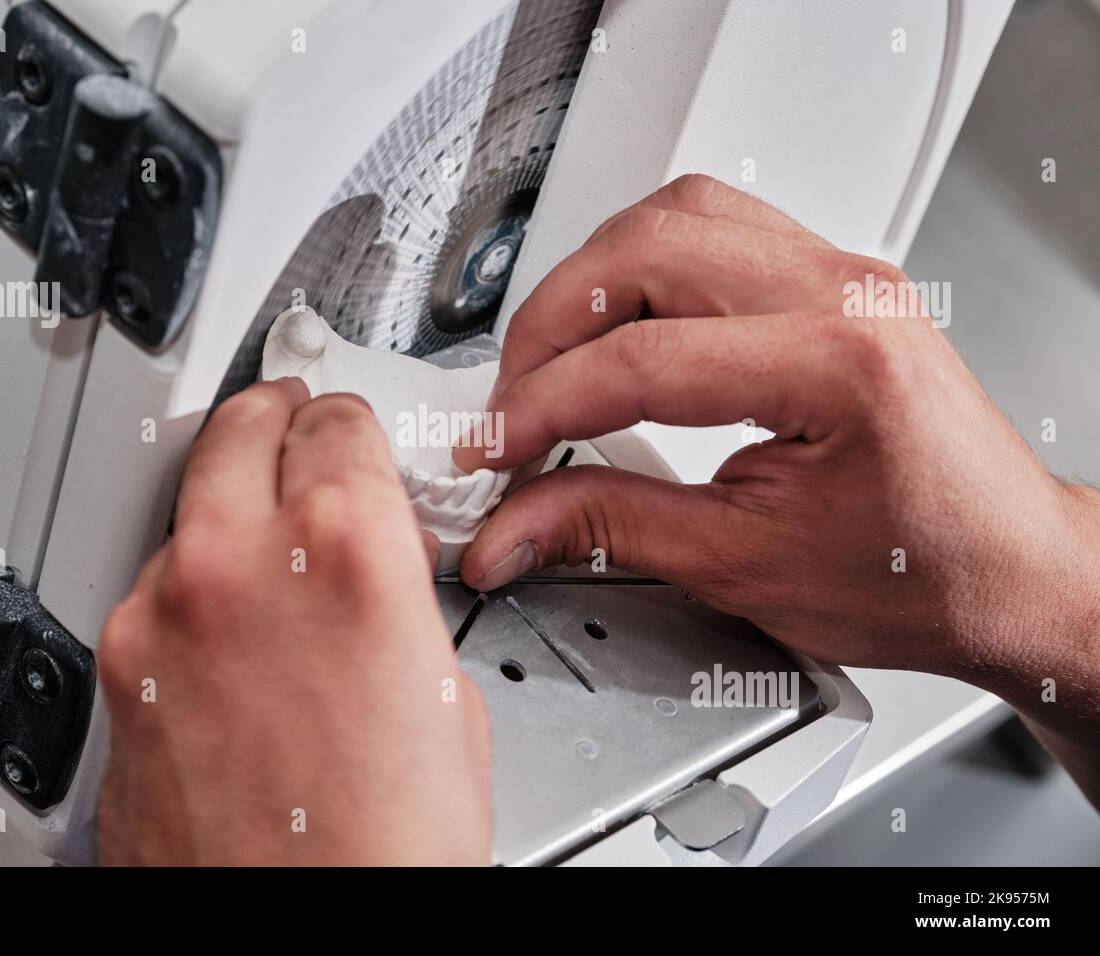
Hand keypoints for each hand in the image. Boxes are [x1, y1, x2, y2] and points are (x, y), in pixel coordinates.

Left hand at [97, 379, 491, 864]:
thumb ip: (398, 597)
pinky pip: (155, 587)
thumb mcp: (444, 694)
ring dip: (230, 509)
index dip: (352, 423)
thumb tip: (374, 571)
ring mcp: (161, 617)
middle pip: (242, 426)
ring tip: (272, 554)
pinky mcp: (115, 671)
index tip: (350, 430)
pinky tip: (231, 635)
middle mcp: (238, 566)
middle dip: (277, 421)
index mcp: (347, 552)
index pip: (336, 421)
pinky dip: (191, 588)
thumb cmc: (386, 853)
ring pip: (190, 505)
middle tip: (298, 432)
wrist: (297, 929)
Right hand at [454, 175, 1099, 796]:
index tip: (492, 451)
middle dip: (551, 326)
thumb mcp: (748, 565)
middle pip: (648, 250)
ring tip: (554, 359)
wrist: (1009, 572)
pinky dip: (644, 265)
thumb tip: (517, 524)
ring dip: (593, 280)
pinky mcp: (833, 279)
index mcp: (838, 363)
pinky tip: (620, 321)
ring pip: (677, 214)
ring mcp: (844, 274)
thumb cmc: (923, 576)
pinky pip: (716, 224)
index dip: (539, 406)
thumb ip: (613, 529)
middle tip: (511, 404)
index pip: (642, 359)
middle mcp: (846, 293)